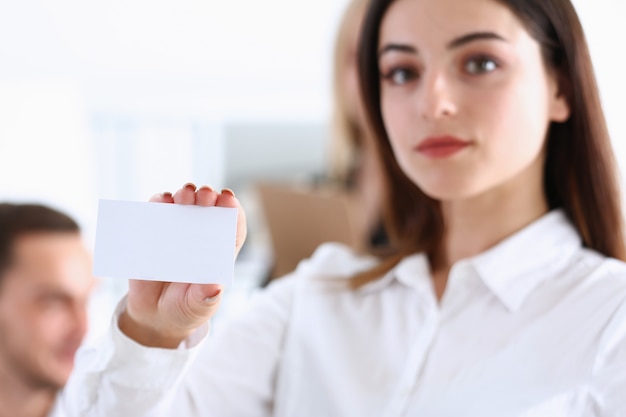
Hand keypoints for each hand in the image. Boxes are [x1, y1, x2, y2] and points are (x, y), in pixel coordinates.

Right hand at [119, 183, 246, 347]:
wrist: (155, 315)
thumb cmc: (186, 309)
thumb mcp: (198, 308)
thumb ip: (205, 299)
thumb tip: (214, 288)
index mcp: (221, 252)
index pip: (233, 226)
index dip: (233, 211)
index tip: (228, 200)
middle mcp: (203, 237)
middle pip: (210, 208)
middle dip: (208, 196)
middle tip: (203, 196)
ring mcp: (180, 232)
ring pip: (185, 203)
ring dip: (185, 194)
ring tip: (182, 197)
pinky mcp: (156, 232)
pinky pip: (158, 211)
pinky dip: (159, 202)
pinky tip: (161, 201)